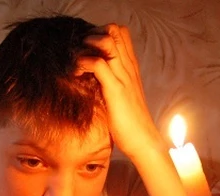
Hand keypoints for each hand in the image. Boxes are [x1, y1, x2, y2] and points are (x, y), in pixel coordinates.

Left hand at [76, 24, 163, 159]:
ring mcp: (123, 77)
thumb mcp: (120, 96)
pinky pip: (97, 64)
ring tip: (78, 63)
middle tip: (80, 54)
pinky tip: (76, 74)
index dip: (101, 33)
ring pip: (106, 41)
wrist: (143, 141)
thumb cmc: (129, 123)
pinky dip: (82, 63)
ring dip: (86, 46)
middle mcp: (129, 67)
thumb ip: (110, 83)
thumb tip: (93, 78)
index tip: (88, 50)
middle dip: (92, 35)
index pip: (121, 33)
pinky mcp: (116, 90)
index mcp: (131, 68)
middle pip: (114, 30)